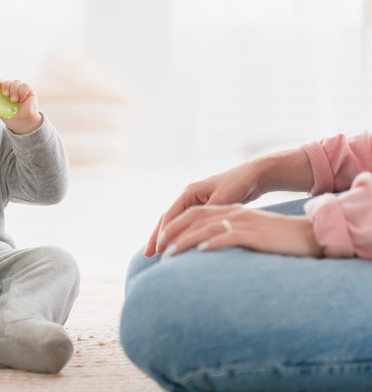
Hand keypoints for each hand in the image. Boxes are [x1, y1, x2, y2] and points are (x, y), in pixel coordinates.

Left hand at [0, 79, 41, 134]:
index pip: (1, 82)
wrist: (23, 124)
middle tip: (6, 95)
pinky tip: (22, 99)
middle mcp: (13, 89)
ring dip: (14, 90)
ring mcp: (21, 89)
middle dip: (6, 86)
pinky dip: (22, 92)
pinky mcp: (30, 91)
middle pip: (8, 81)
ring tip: (14, 100)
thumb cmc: (12, 117)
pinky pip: (25, 85)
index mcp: (6, 92)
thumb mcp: (1, 109)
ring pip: (16, 82)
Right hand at [145, 161, 264, 256]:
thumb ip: (208, 215)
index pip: (170, 215)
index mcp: (189, 191)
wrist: (254, 175)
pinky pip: (187, 225)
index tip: (158, 249)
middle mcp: (188, 197)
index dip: (163, 232)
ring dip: (166, 238)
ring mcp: (194, 203)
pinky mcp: (203, 209)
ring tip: (156, 254)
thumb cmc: (239, 184)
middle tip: (147, 255)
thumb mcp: (223, 199)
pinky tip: (177, 247)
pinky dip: (180, 236)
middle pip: (167, 219)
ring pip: (175, 223)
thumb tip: (196, 231)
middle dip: (157, 237)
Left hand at [156, 204, 321, 257]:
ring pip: (207, 227)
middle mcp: (233, 213)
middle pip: (194, 217)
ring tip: (170, 255)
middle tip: (155, 250)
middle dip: (171, 233)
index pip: (193, 214)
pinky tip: (202, 251)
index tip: (157, 244)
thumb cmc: (277, 238)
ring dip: (185, 241)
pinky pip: (230, 235)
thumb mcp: (247, 233)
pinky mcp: (256, 233)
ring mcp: (244, 222)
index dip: (173, 226)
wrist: (309, 234)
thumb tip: (204, 251)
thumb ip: (226, 236)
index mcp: (229, 210)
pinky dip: (214, 242)